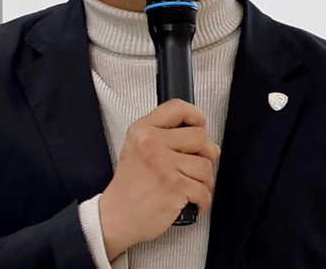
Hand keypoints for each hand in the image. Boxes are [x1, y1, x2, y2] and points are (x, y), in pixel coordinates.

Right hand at [99, 99, 220, 259]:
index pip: (177, 108)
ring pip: (205, 165)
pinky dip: (204, 200)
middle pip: (200, 136)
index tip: (200, 126)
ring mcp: (164, 165)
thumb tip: (209, 143)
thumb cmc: (129, 186)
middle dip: (208, 153)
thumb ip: (167, 138)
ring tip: (194, 187)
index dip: (196, 116)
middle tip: (200, 165)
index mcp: (142, 130)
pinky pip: (204, 190)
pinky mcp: (174, 187)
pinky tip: (194, 202)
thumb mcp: (138, 149)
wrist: (116, 217)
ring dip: (206, 181)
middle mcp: (152, 143)